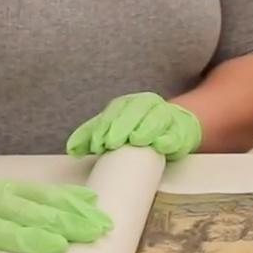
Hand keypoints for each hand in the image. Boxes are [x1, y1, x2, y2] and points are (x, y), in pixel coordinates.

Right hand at [0, 179, 112, 252]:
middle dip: (62, 220)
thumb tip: (89, 200)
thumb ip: (44, 203)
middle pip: (27, 211)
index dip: (74, 207)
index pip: (44, 196)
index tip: (103, 219)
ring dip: (26, 236)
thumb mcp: (8, 204)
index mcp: (4, 191)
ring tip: (55, 245)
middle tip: (92, 231)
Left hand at [65, 92, 202, 160]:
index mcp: (129, 103)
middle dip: (122, 128)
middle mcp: (148, 105)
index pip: (115, 111)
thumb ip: (91, 135)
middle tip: (112, 144)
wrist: (172, 127)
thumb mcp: (113, 127)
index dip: (105, 127)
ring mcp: (166, 116)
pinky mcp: (181, 132)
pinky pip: (175, 134)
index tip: (98, 145)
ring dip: (145, 130)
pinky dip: (167, 139)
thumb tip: (72, 150)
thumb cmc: (137, 129)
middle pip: (134, 113)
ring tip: (136, 141)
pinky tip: (160, 145)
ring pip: (155, 120)